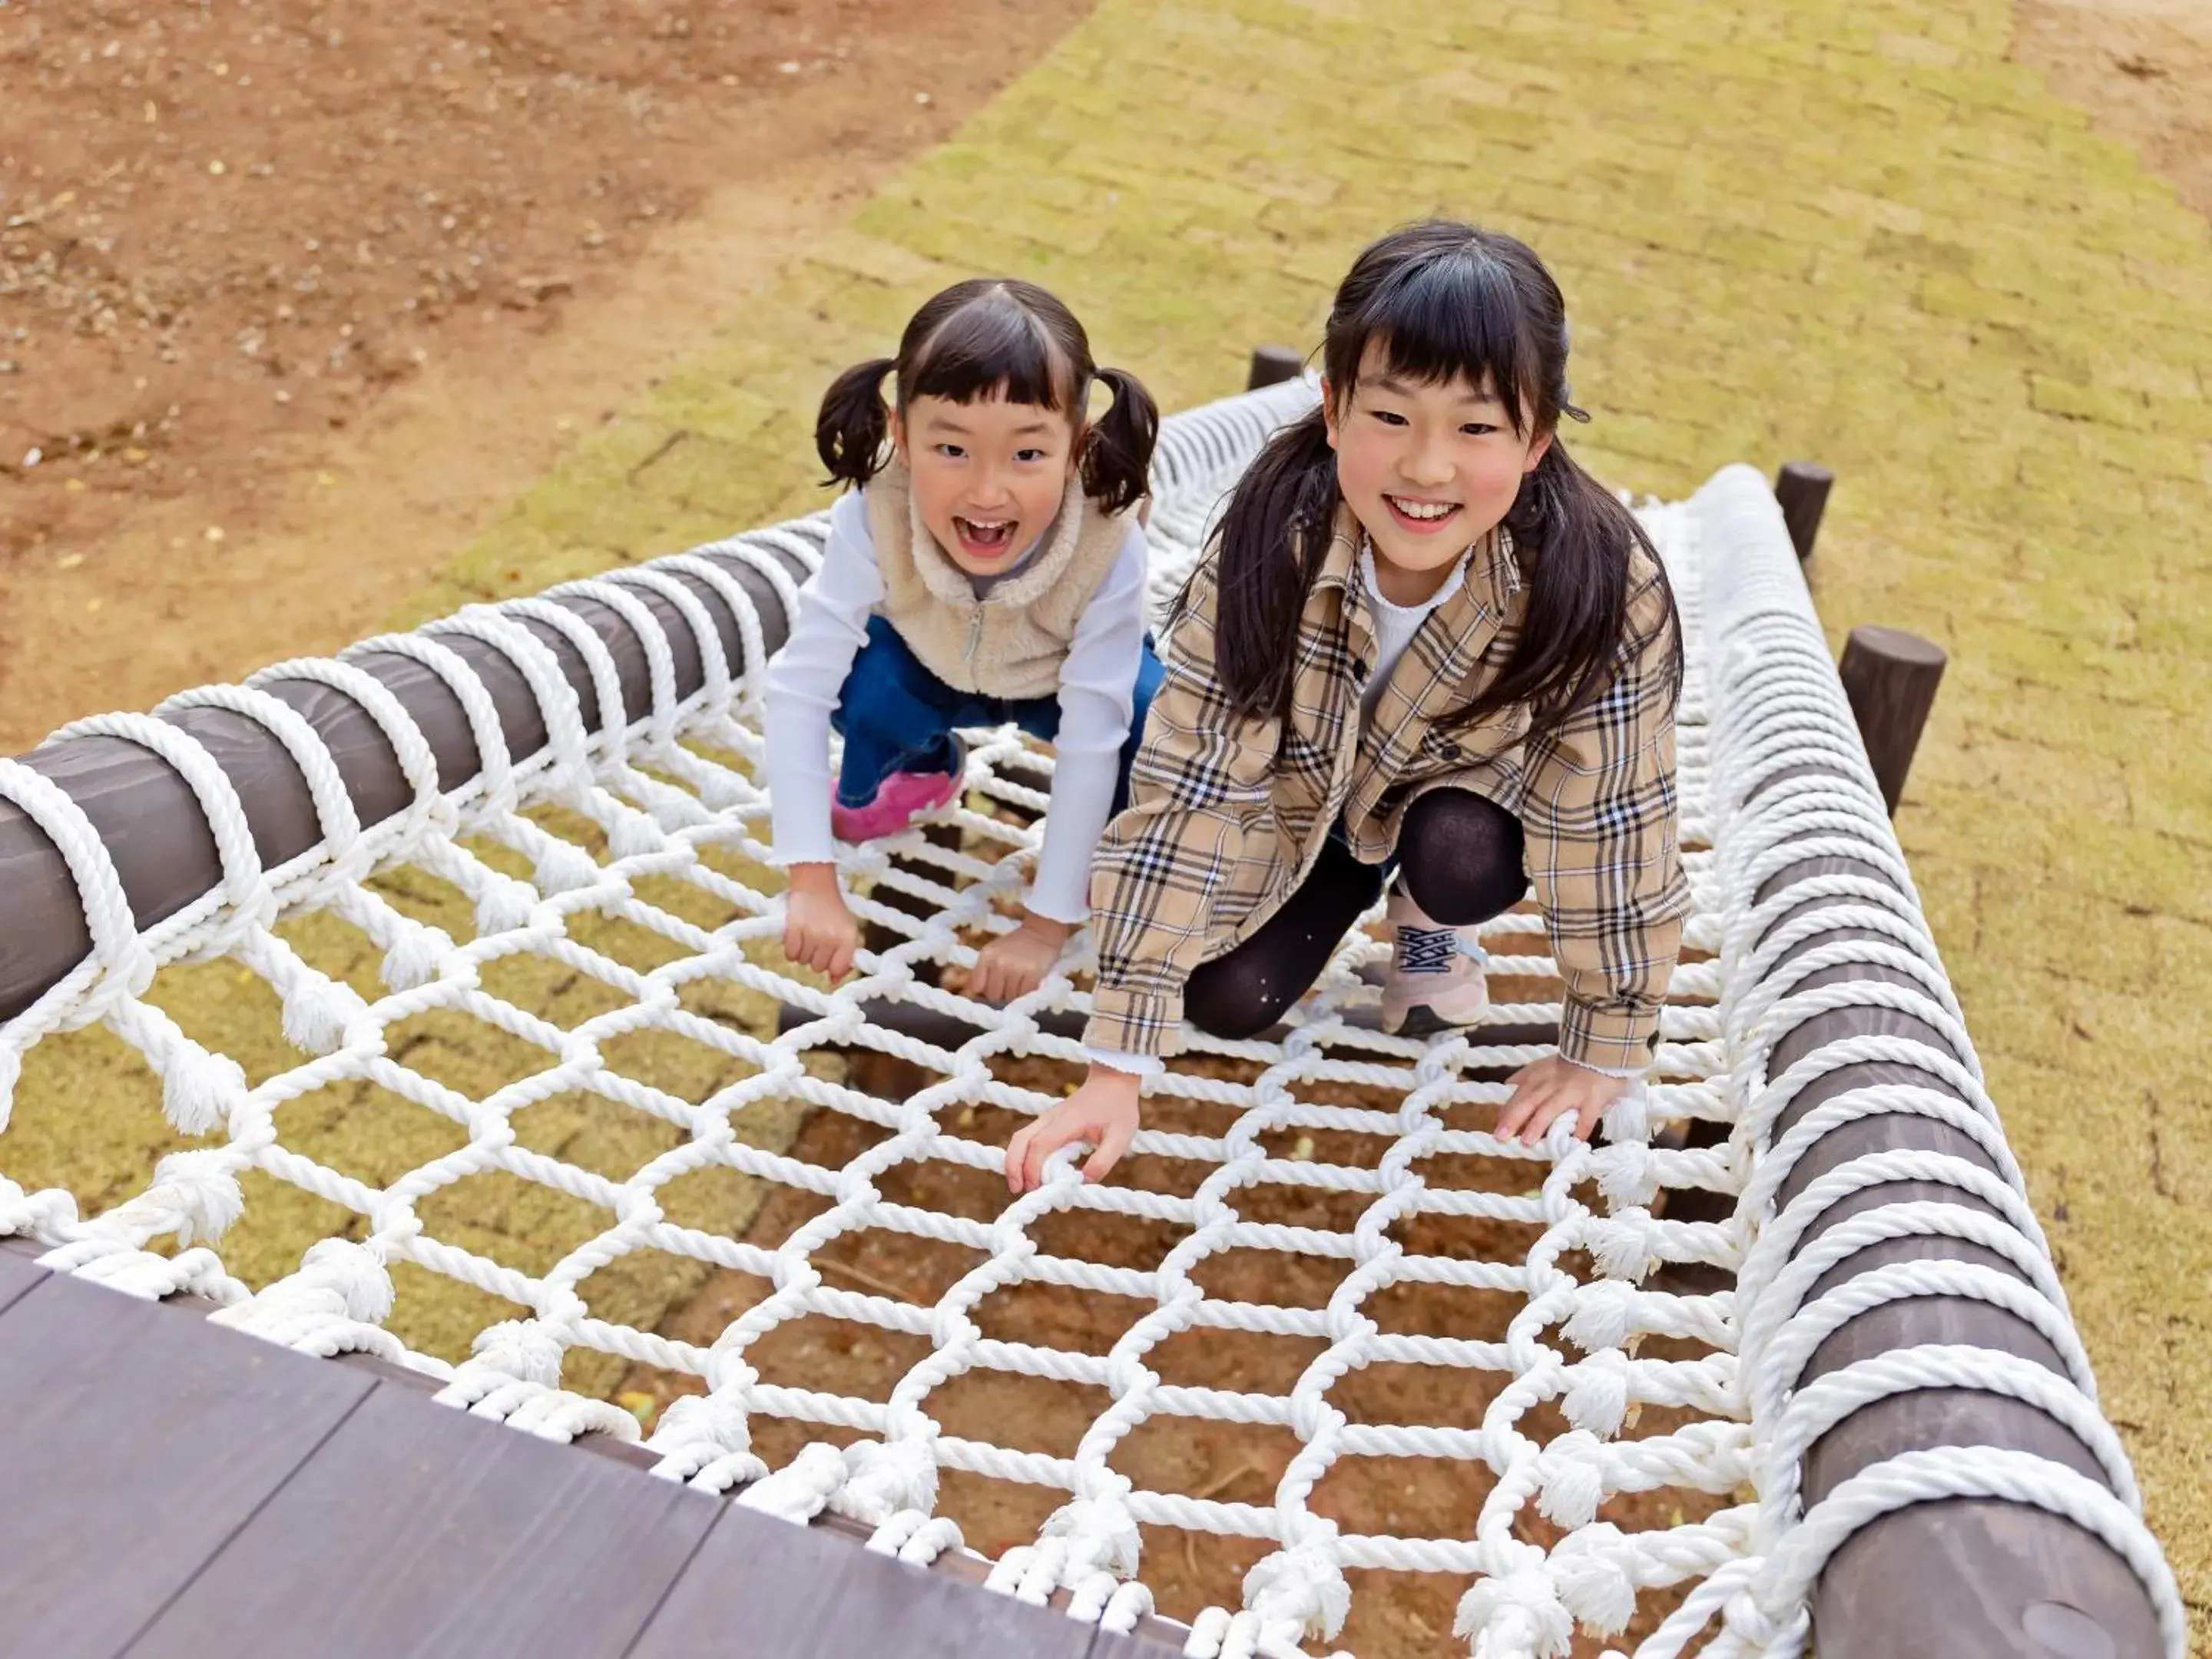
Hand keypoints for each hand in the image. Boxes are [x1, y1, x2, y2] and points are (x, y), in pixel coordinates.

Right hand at [782, 863, 859, 984]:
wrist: (815, 885)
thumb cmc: (834, 911)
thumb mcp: (848, 930)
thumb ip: (846, 957)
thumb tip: (833, 981)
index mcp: (848, 938)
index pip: (838, 968)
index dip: (832, 966)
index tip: (829, 958)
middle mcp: (831, 937)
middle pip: (818, 967)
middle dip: (817, 958)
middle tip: (817, 942)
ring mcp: (812, 933)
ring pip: (803, 962)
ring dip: (803, 953)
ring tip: (807, 936)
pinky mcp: (794, 928)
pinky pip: (790, 954)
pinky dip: (791, 950)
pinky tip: (796, 938)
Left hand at [968, 910, 1072, 1002]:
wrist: (1041, 934)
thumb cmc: (1015, 945)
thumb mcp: (993, 952)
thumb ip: (983, 970)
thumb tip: (978, 995)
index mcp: (987, 956)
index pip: (977, 987)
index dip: (984, 991)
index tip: (992, 989)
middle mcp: (999, 962)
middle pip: (994, 995)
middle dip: (1001, 994)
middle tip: (1009, 985)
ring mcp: (1016, 968)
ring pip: (1010, 997)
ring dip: (1015, 994)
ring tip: (1020, 981)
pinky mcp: (1033, 973)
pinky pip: (1025, 994)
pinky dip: (1027, 992)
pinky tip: (1029, 982)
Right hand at [1005, 1064, 1140, 1191]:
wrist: (1113, 1083)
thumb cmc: (1118, 1110)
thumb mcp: (1121, 1138)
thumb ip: (1103, 1161)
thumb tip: (1083, 1182)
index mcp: (1069, 1121)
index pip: (1041, 1144)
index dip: (1034, 1167)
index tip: (1036, 1188)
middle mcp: (1052, 1118)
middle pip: (1021, 1139)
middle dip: (1014, 1166)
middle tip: (1017, 1190)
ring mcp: (1047, 1118)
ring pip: (1020, 1138)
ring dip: (1014, 1161)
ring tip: (1019, 1185)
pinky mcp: (1047, 1122)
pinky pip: (1026, 1138)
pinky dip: (1021, 1156)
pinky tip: (1028, 1173)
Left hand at [1494, 1054, 1632, 1146]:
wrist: (1601, 1049)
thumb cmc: (1572, 1062)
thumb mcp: (1544, 1064)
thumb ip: (1527, 1075)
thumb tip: (1508, 1084)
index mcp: (1538, 1077)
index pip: (1518, 1096)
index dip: (1507, 1112)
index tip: (1497, 1128)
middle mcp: (1551, 1084)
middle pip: (1528, 1102)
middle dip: (1513, 1119)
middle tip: (1500, 1137)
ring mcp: (1572, 1092)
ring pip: (1551, 1109)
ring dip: (1537, 1125)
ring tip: (1527, 1142)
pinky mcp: (1593, 1099)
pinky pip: (1585, 1117)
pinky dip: (1580, 1130)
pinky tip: (1573, 1143)